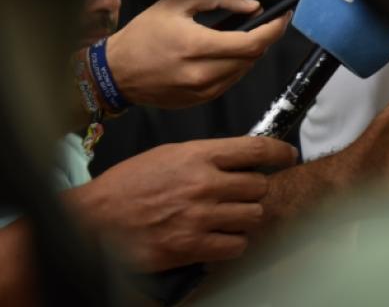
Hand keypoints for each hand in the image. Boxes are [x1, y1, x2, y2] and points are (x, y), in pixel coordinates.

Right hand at [65, 137, 297, 271]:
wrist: (93, 221)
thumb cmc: (128, 186)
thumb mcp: (169, 155)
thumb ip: (207, 156)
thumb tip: (241, 160)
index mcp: (198, 155)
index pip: (256, 149)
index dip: (280, 153)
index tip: (287, 157)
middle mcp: (204, 184)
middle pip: (259, 186)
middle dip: (254, 191)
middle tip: (239, 195)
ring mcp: (199, 217)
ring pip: (252, 216)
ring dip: (245, 218)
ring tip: (226, 217)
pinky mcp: (191, 246)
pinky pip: (236, 245)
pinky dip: (232, 243)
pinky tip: (218, 238)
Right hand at [105, 0, 290, 108]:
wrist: (116, 71)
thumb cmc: (143, 35)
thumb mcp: (177, 2)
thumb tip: (252, 6)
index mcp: (196, 46)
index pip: (252, 42)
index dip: (274, 29)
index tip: (282, 17)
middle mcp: (201, 73)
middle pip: (252, 58)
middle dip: (263, 38)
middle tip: (262, 23)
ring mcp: (201, 91)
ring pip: (244, 71)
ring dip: (249, 54)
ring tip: (237, 38)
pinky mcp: (199, 101)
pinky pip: (230, 83)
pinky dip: (234, 67)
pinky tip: (222, 55)